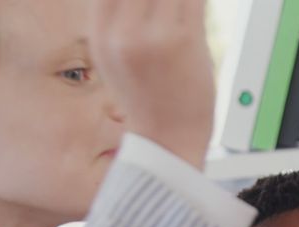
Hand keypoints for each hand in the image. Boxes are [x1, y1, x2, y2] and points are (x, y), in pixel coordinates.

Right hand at [90, 0, 213, 167]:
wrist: (168, 141)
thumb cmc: (150, 99)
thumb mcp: (116, 56)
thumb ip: (120, 19)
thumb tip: (138, 1)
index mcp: (101, 33)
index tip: (148, 3)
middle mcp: (122, 32)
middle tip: (172, 6)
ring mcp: (153, 35)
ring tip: (186, 7)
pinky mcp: (184, 39)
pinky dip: (196, 0)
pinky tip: (197, 6)